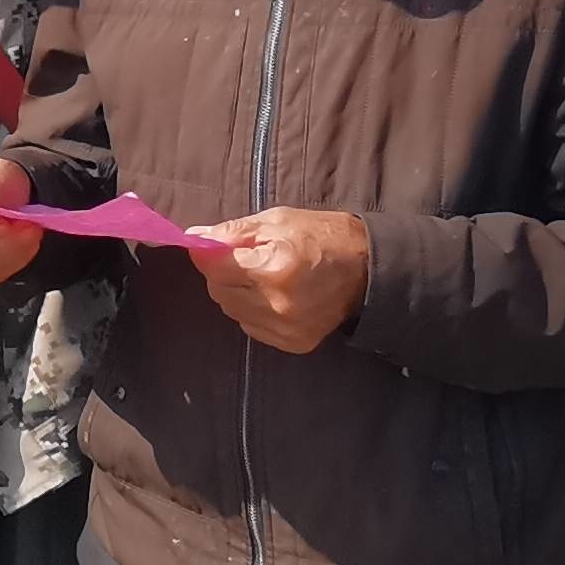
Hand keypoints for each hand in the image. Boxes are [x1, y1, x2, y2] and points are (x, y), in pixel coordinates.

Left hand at [187, 207, 370, 354]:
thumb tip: (195, 238)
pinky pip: (251, 326)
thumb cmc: (324, 237)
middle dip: (223, 273)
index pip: (213, 267)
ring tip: (264, 276)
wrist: (369, 271)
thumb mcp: (278, 221)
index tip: (210, 246)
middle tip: (247, 258)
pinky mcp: (292, 343)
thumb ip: (234, 232)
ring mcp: (285, 329)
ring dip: (237, 292)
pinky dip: (253, 310)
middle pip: (219, 291)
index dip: (207, 254)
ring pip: (232, 311)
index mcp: (274, 269)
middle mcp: (277, 305)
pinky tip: (275, 296)